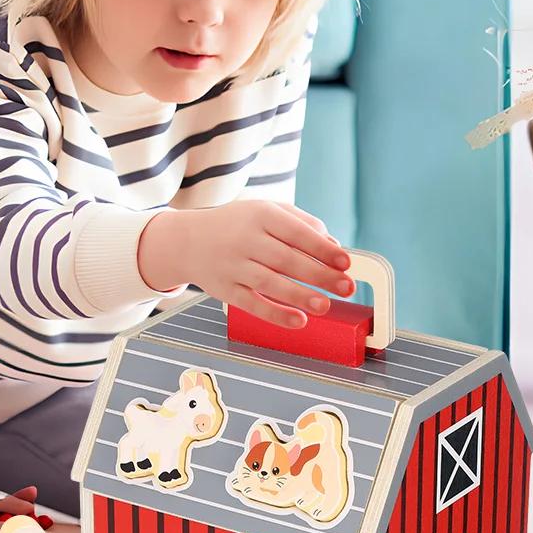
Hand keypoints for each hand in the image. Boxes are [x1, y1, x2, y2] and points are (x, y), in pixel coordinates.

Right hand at [138, 202, 352, 328]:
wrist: (186, 241)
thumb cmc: (236, 225)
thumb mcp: (265, 211)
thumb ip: (301, 222)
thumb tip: (333, 245)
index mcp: (259, 215)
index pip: (297, 232)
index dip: (323, 249)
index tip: (345, 262)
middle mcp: (244, 239)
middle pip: (286, 259)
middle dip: (319, 275)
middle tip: (347, 287)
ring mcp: (232, 265)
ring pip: (269, 283)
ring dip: (299, 296)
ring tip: (325, 305)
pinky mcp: (224, 289)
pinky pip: (251, 304)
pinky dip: (275, 314)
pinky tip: (298, 321)